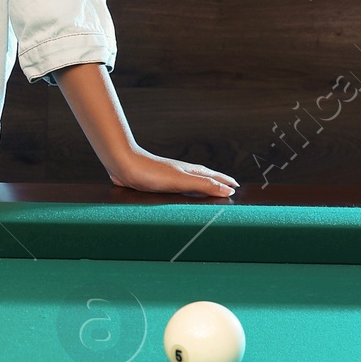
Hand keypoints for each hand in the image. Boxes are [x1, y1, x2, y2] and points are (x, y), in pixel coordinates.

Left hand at [105, 149, 238, 201]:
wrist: (124, 165)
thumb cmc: (151, 173)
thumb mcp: (182, 181)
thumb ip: (205, 185)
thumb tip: (228, 190)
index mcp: (190, 171)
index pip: (213, 176)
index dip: (225, 182)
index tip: (236, 186)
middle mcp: (182, 172)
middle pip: (204, 177)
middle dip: (217, 182)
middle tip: (228, 188)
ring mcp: (170, 177)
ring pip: (191, 182)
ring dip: (201, 186)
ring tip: (208, 191)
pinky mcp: (158, 183)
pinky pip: (178, 188)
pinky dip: (186, 192)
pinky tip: (180, 195)